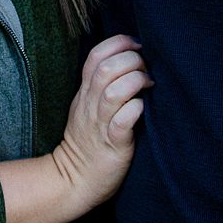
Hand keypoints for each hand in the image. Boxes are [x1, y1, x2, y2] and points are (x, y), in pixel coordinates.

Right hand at [51, 33, 146, 212]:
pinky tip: (142, 109)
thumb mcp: (87, 108)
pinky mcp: (112, 144)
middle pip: (106, 68)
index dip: (118, 43)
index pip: (95, 56)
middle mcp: (90, 104)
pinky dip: (135, 110)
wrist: (74, 179)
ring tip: (148, 85)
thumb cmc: (88, 142)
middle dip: (131, 60)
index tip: (137, 45)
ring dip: (135, 82)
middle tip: (146, 68)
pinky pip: (122, 122)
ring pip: (114, 91)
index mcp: (85, 93)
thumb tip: (129, 65)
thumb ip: (101, 87)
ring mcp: (100, 124)